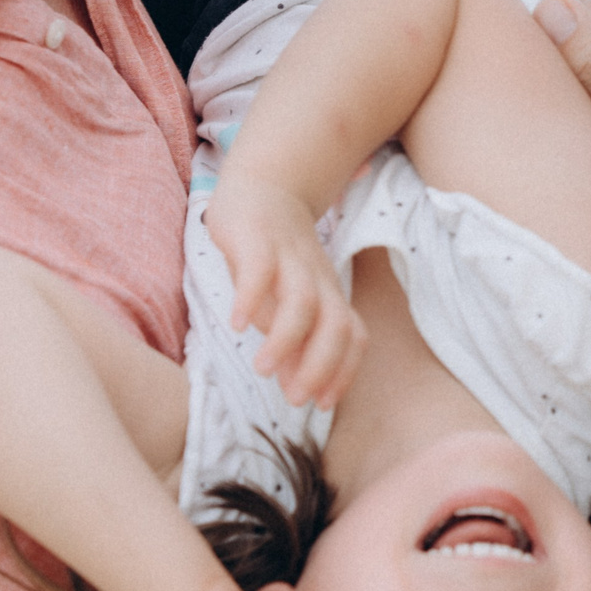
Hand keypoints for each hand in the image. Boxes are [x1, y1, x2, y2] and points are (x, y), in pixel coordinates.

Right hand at [203, 172, 364, 408]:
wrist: (264, 186)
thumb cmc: (275, 254)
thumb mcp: (285, 297)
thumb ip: (292, 339)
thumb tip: (292, 383)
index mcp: (329, 294)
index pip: (352, 336)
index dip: (342, 372)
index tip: (320, 404)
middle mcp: (317, 278)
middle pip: (335, 325)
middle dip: (320, 367)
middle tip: (294, 400)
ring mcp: (290, 257)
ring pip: (303, 302)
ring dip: (286, 340)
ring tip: (260, 369)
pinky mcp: (259, 238)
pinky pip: (261, 270)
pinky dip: (252, 298)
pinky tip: (237, 325)